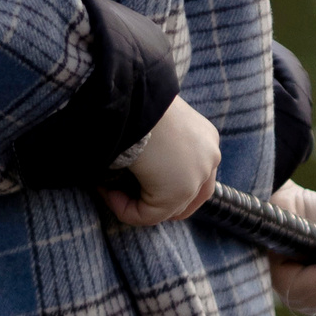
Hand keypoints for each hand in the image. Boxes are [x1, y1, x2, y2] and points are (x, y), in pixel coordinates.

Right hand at [102, 99, 218, 225]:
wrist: (134, 99)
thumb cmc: (137, 105)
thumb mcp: (157, 125)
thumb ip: (161, 147)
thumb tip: (144, 170)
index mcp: (207, 139)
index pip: (198, 177)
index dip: (168, 188)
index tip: (136, 182)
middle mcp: (210, 157)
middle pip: (191, 198)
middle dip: (159, 205)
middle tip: (127, 197)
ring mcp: (198, 176)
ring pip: (167, 209)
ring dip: (136, 206)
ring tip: (109, 190)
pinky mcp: (177, 192)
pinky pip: (147, 216)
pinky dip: (123, 209)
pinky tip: (105, 190)